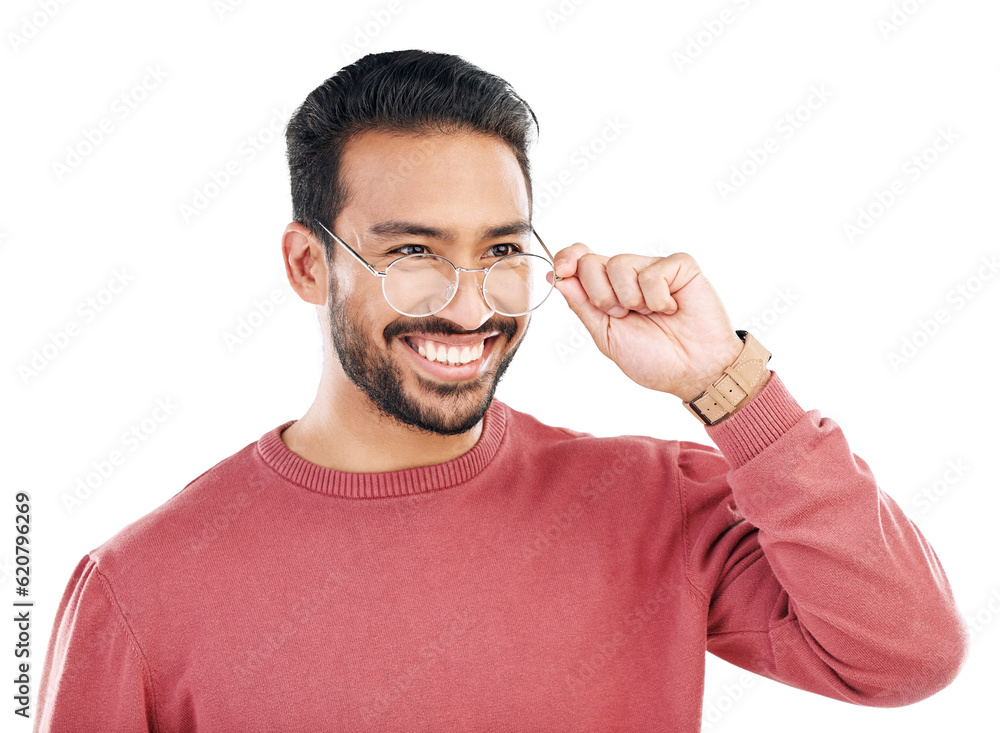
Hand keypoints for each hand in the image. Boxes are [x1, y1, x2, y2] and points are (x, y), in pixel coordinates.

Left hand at [551, 244, 744, 401]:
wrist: (693, 371)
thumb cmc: (654, 359)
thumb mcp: (607, 336)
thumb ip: (583, 306)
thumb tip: (557, 279)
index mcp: (608, 291)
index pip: (580, 261)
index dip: (567, 259)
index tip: (562, 270)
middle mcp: (628, 276)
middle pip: (593, 261)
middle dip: (600, 295)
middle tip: (623, 315)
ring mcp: (654, 269)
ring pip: (620, 263)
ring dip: (631, 299)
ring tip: (651, 314)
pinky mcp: (680, 266)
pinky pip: (653, 271)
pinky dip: (658, 297)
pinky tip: (671, 309)